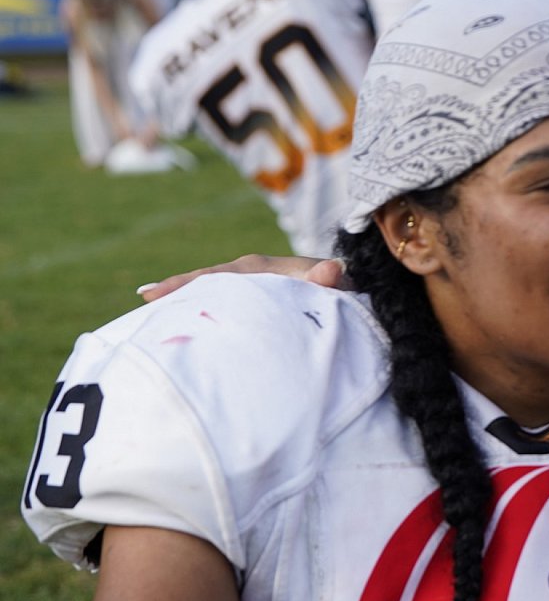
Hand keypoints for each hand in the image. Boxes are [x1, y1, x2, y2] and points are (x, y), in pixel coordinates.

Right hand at [138, 255, 345, 302]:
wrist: (353, 290)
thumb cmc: (345, 289)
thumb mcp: (340, 284)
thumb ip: (332, 279)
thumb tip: (331, 271)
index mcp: (266, 269)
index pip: (221, 275)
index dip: (189, 283)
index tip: (155, 293)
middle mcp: (254, 275)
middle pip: (209, 281)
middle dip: (177, 290)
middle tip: (144, 302)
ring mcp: (253, 290)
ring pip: (214, 294)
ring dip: (187, 303)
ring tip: (152, 315)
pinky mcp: (256, 304)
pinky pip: (225, 306)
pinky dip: (205, 314)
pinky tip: (185, 331)